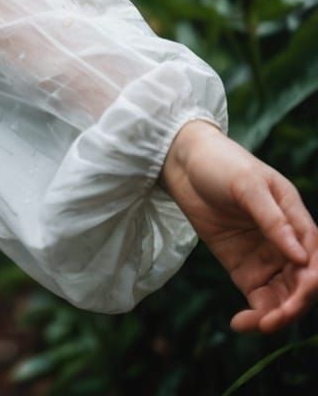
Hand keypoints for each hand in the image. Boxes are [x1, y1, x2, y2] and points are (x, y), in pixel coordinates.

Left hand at [160, 117, 317, 334]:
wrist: (181, 161)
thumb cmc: (221, 163)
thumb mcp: (247, 184)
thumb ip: (273, 220)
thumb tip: (302, 257)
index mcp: (297, 221)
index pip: (316, 262)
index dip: (310, 285)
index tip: (294, 300)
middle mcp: (286, 244)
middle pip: (302, 286)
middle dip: (292, 307)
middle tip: (270, 321)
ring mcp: (266, 258)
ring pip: (283, 298)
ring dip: (275, 316)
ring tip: (254, 325)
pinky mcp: (243, 268)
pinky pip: (258, 299)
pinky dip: (255, 315)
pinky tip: (241, 323)